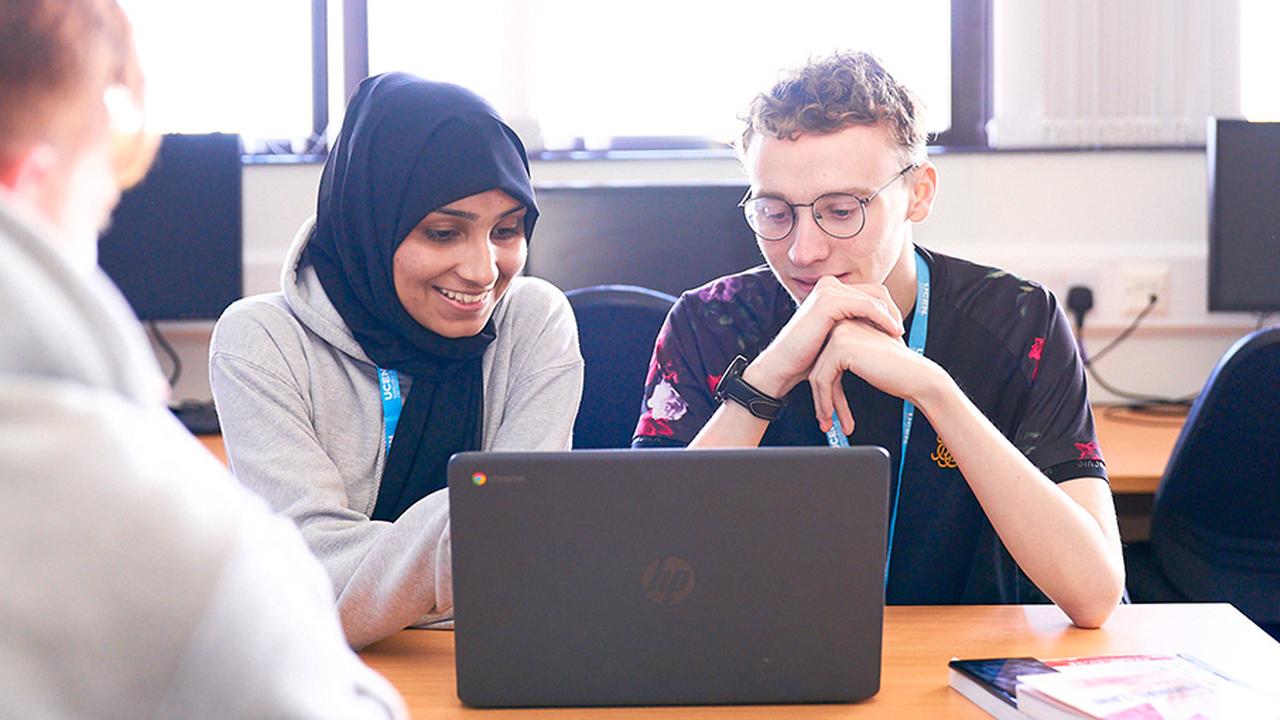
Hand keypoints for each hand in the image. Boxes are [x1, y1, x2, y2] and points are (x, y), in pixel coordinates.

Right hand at [745, 276, 904, 397]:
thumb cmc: (806, 355)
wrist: (783, 364)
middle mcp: (829, 284)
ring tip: (899, 335)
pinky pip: (867, 306)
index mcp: (830, 289)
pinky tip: (893, 333)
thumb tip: (881, 325)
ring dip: (891, 316)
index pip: (870, 292)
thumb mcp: (835, 334)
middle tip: (901, 332)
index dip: (888, 310)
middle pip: (875, 291)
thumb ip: (852, 323)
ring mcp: (828, 290)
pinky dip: (884, 319)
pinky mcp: (829, 301)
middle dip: (892, 311)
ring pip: (874, 297)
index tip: (897, 331)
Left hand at [809, 318, 940, 433]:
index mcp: (848, 324)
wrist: (918, 377)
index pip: (825, 360)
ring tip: (828, 423)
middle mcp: (842, 325)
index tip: (827, 410)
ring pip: (818, 375)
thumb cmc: (897, 373)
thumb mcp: (864, 362)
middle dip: (821, 398)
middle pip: (818, 367)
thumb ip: (844, 362)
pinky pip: (822, 379)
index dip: (825, 389)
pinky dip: (825, 401)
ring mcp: (841, 334)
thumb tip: (817, 382)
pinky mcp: (842, 348)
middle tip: (825, 421)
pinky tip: (832, 416)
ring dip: (822, 403)